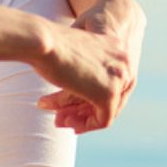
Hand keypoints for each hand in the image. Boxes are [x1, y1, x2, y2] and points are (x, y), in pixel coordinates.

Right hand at [36, 0, 144, 132]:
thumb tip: (80, 88)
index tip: (71, 103)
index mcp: (117, 47)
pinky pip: (103, 119)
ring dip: (82, 119)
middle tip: (62, 117)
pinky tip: (69, 124)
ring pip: (107, 109)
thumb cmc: (49, 45)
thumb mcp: (73, 55)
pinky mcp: (108, 93)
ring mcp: (119, 78)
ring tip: (59, 121)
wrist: (42, 42)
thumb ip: (84, 70)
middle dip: (84, 110)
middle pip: (111, 96)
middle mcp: (124, 62)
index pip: (111, 80)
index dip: (90, 94)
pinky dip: (86, 125)